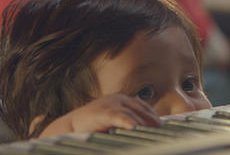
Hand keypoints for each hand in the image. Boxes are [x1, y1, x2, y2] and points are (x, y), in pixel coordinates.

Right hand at [37, 94, 160, 137]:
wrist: (68, 127)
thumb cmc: (91, 127)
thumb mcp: (113, 122)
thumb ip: (126, 123)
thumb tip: (142, 131)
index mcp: (121, 100)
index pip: (142, 106)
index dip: (153, 115)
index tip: (162, 125)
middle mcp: (117, 99)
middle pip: (140, 108)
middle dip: (152, 119)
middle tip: (162, 129)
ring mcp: (110, 104)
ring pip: (132, 112)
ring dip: (144, 121)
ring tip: (154, 129)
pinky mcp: (102, 112)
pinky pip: (118, 116)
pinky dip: (127, 121)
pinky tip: (134, 127)